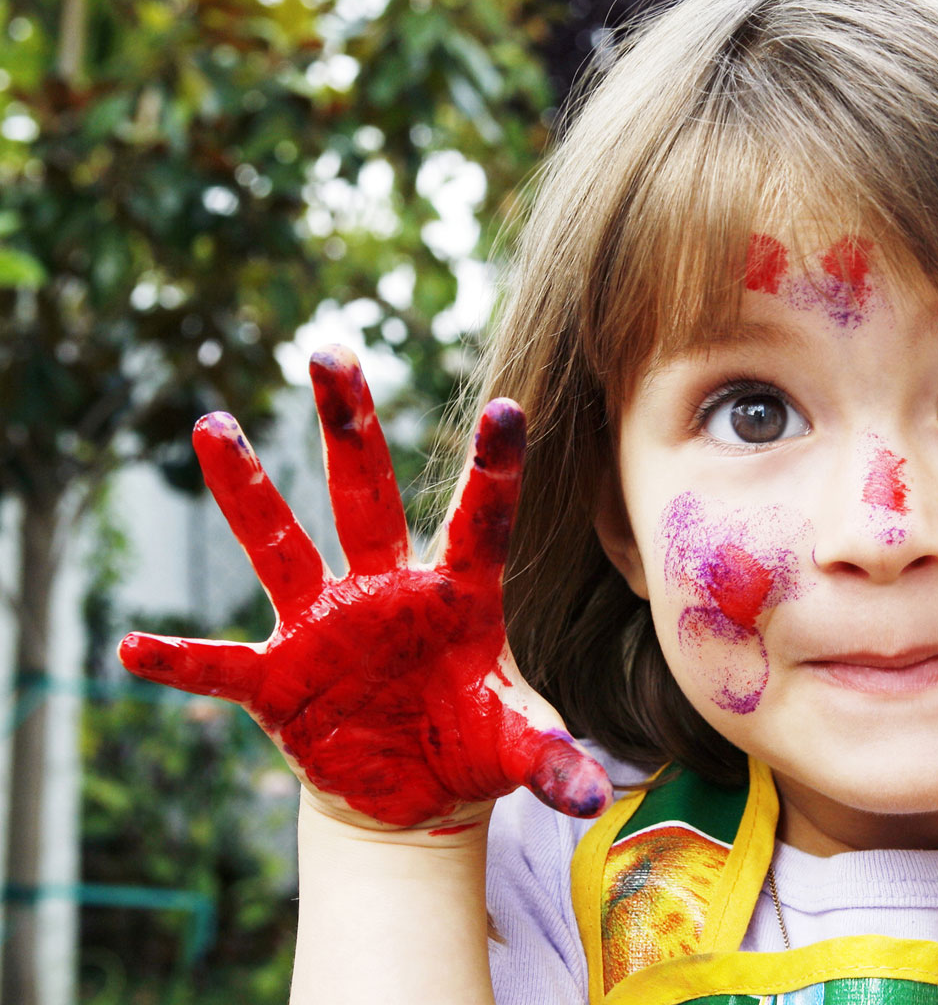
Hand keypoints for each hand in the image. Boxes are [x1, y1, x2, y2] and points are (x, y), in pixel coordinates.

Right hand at [119, 346, 610, 830]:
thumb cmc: (472, 742)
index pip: (482, 520)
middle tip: (330, 349)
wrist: (415, 789)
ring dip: (250, 490)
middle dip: (351, 426)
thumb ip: (551, 760)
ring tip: (215, 425)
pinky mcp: (280, 680)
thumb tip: (592, 799)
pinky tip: (134, 648)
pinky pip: (222, 666)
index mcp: (458, 595)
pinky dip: (181, 661)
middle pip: (369, 494)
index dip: (495, 467)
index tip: (508, 407)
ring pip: (283, 545)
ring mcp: (327, 627)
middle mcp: (387, 591)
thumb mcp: (517, 747)